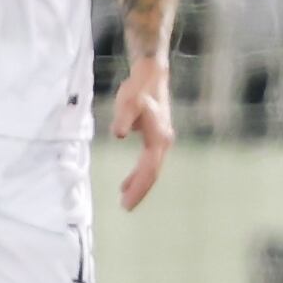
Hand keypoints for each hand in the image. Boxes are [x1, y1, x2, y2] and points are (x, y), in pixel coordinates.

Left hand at [110, 58, 174, 211]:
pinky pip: (149, 161)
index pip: (149, 170)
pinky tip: (127, 181)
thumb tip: (118, 135)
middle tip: (125, 207)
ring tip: (125, 197)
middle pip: (152, 172)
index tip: (126, 202)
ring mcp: (162, 140)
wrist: (151, 75)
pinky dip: (139, 172)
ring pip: (151, 168)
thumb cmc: (138, 89)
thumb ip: (123, 119)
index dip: (138, 187)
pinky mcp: (156, 136)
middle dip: (139, 190)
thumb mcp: (127, 103)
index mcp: (158, 138)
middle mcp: (163, 142)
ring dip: (139, 183)